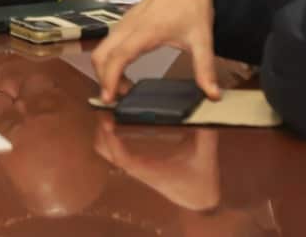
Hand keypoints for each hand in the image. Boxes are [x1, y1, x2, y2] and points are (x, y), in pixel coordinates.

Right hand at [91, 0, 219, 102]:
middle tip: (117, 98)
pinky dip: (109, 59)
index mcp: (145, 31)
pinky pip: (108, 42)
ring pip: (102, 48)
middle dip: (103, 78)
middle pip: (101, 54)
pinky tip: (125, 70)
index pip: (118, 57)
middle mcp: (129, 26)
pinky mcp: (125, 21)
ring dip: (106, 69)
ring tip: (124, 88)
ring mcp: (125, 22)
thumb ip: (205, 68)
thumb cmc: (193, 6)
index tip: (109, 98)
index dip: (110, 78)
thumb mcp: (202, 39)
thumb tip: (213, 94)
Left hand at [93, 115, 220, 210]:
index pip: (120, 157)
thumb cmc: (200, 178)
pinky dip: (108, 134)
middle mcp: (136, 167)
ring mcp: (133, 164)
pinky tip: (117, 117)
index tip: (108, 121)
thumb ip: (206, 133)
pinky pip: (112, 148)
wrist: (198, 197)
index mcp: (149, 168)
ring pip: (105, 149)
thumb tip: (203, 109)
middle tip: (107, 107)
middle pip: (104, 150)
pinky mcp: (135, 161)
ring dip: (102, 131)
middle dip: (100, 130)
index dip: (110, 139)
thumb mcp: (205, 154)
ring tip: (110, 109)